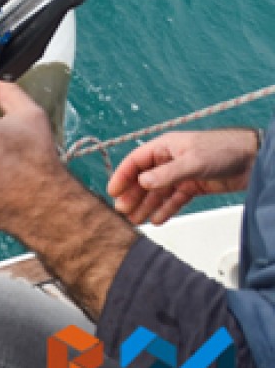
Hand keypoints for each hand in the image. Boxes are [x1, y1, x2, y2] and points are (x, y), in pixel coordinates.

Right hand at [106, 129, 258, 225]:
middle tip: (123, 211)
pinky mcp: (193, 186)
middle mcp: (169, 160)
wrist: (253, 159)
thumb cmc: (224, 150)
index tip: (113, 192)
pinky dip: (166, 209)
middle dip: (133, 195)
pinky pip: (174, 199)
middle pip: (144, 179)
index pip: (135, 162)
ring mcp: (181, 174)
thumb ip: (166, 174)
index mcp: (164, 147)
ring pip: (158, 192)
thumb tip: (142, 182)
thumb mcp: (192, 162)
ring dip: (147, 205)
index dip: (122, 176)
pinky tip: (157, 220)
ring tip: (136, 220)